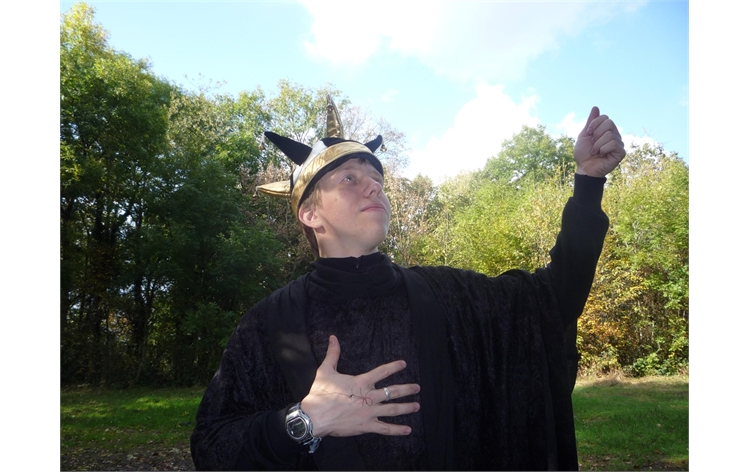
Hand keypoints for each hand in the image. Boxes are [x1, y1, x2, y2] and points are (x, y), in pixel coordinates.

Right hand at [300, 335, 420, 437]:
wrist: (315, 416)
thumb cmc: (320, 394)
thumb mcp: (326, 370)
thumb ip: (333, 354)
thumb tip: (333, 338)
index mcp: (361, 382)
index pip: (382, 372)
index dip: (394, 367)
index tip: (404, 364)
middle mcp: (369, 396)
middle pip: (393, 392)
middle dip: (407, 389)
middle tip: (417, 388)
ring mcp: (369, 412)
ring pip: (392, 409)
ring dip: (406, 407)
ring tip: (417, 406)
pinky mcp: (366, 425)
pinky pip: (385, 428)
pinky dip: (397, 430)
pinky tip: (408, 430)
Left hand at [574, 106, 625, 176]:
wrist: (584, 168)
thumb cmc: (583, 153)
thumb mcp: (584, 135)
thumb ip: (591, 122)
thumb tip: (595, 107)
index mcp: (606, 130)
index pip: (605, 117)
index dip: (594, 124)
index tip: (588, 134)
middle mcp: (614, 135)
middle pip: (609, 123)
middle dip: (596, 134)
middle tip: (593, 144)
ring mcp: (619, 144)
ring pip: (610, 134)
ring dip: (598, 144)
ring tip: (595, 152)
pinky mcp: (621, 152)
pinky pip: (613, 143)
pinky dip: (603, 149)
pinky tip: (601, 155)